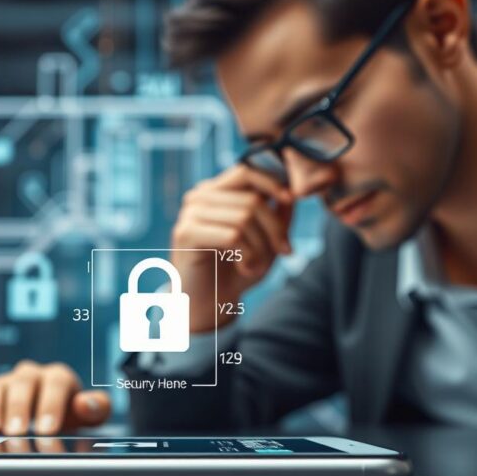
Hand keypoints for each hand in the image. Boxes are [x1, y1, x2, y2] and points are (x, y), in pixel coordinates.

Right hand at [0, 361, 110, 434]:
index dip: (51, 405)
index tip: (47, 429)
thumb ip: (95, 408)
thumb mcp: (88, 415)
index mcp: (57, 376)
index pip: (55, 382)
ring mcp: (4, 385)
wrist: (47, 416)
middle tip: (17, 432)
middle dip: (19, 408)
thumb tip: (86, 404)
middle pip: (22, 385)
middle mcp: (28, 376)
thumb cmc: (68, 414)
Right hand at [171, 164, 293, 331]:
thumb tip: (291, 193)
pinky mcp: (185, 233)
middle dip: (275, 229)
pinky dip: (247, 255)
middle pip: (251, 200)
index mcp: (216, 192)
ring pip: (244, 218)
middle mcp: (199, 197)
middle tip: (285, 252)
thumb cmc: (237, 271)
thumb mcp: (266, 242)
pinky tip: (244, 267)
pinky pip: (231, 236)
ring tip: (258, 265)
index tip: (291, 200)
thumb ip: (278, 216)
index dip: (273, 182)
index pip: (247, 171)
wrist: (209, 304)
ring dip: (261, 246)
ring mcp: (190, 213)